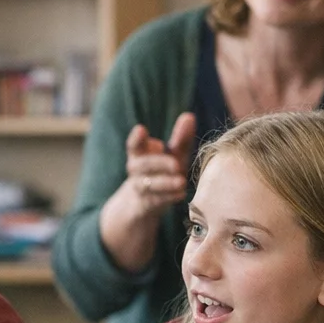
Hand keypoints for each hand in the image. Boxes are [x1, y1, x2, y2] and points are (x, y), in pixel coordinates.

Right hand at [96, 112, 195, 272]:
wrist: (140, 206)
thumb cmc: (161, 174)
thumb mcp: (171, 156)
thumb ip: (180, 138)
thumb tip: (189, 116)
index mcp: (139, 155)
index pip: (134, 145)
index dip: (137, 139)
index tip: (141, 130)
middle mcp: (136, 172)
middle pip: (140, 165)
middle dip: (156, 163)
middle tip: (175, 164)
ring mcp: (140, 190)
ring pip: (147, 186)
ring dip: (164, 183)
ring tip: (180, 182)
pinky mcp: (146, 206)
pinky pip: (155, 202)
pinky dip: (167, 198)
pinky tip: (180, 194)